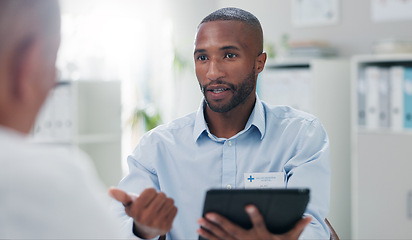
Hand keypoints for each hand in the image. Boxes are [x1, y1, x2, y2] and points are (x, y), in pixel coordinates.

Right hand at [109, 187, 177, 238]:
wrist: (146, 230)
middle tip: (153, 204)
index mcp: (135, 211)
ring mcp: (157, 223)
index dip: (150, 192)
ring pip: (169, 201)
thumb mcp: (129, 204)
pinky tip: (164, 214)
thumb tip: (110, 190)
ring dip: (165, 202)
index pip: (151, 190)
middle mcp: (146, 218)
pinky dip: (171, 209)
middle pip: (161, 195)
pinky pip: (174, 209)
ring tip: (159, 208)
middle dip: (159, 197)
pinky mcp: (167, 226)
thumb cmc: (138, 211)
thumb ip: (121, 196)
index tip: (146, 199)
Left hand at [197, 205, 311, 239]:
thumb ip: (298, 228)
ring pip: (222, 238)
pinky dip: (208, 237)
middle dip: (220, 222)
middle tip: (208, 214)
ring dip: (210, 229)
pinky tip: (199, 231)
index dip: (254, 214)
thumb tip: (308, 216)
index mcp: (263, 236)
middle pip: (233, 231)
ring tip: (199, 221)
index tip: (248, 204)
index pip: (259, 223)